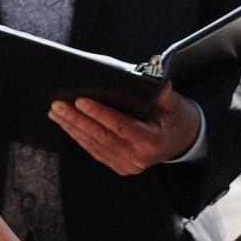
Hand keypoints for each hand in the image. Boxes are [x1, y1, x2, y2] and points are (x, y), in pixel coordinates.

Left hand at [48, 84, 201, 175]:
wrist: (185, 141)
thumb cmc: (177, 117)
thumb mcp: (174, 103)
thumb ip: (160, 90)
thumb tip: (151, 73)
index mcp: (151, 142)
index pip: (119, 126)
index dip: (99, 113)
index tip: (80, 100)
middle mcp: (137, 158)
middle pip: (101, 136)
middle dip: (77, 119)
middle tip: (57, 104)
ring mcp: (127, 165)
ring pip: (94, 145)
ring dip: (72, 128)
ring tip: (56, 112)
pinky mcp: (119, 166)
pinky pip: (95, 151)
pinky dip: (80, 137)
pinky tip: (67, 125)